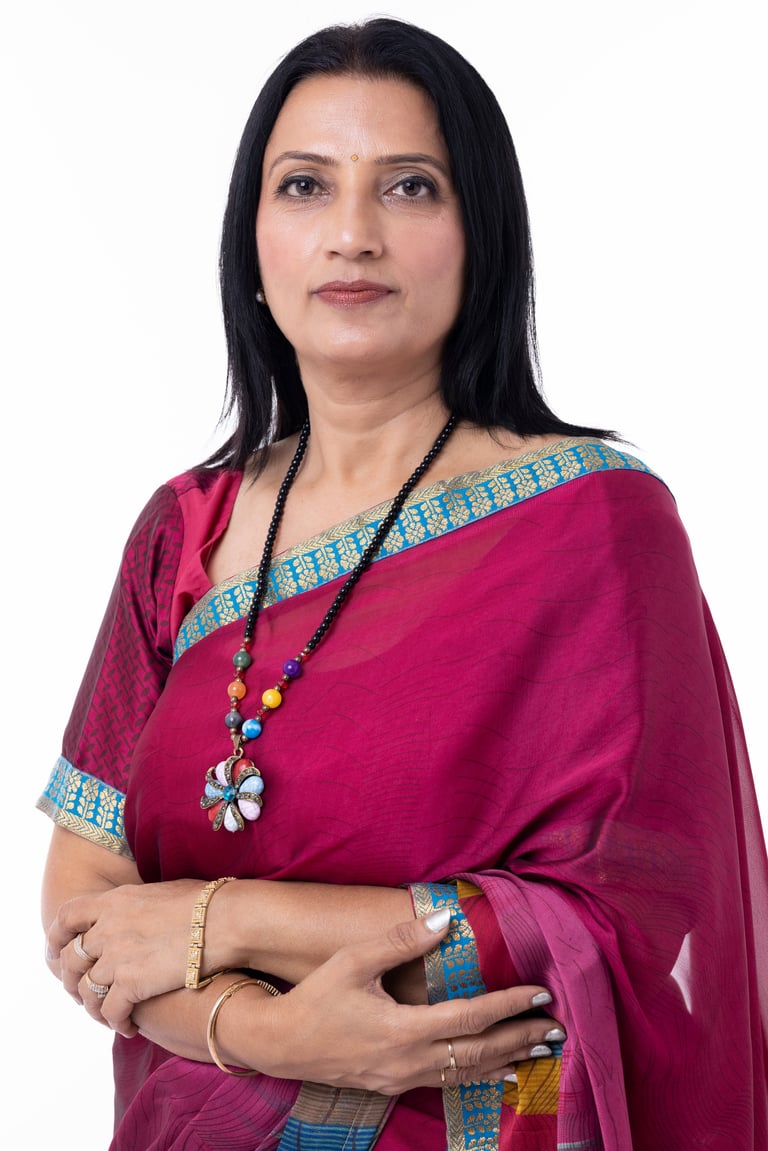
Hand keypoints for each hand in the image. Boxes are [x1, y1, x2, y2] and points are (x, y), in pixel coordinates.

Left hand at [47, 879, 203, 1035]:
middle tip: (81, 991)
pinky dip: (116, 1023)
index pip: (67, 916)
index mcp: (114, 901)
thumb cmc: (206, 903)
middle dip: (70, 979)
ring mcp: (116, 957)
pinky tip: (129, 1027)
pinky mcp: (131, 985)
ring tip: (108, 1015)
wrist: (225, 921)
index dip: (56, 936)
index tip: (57, 950)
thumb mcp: (162, 891)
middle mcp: (107, 928)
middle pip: (70, 958)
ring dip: (93, 1007)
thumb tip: (143, 910)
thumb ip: (140, 903)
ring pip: (85, 990)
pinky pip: (110, 1012)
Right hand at [218, 909, 564, 1092]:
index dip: (509, 1005)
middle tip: (556, 1026)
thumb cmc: (316, 996)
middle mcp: (408, 1061)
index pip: (472, 1017)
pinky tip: (499, 1073)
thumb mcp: (354, 960)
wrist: (281, 1044)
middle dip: (521, 1038)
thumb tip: (445, 920)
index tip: (539, 992)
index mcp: (404, 1029)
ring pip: (467, 1073)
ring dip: (507, 1059)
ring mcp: (402, 1078)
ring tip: (540, 1050)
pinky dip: (480, 1075)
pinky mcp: (394, 1084)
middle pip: (479, 1052)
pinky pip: (448, 1082)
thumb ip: (401, 941)